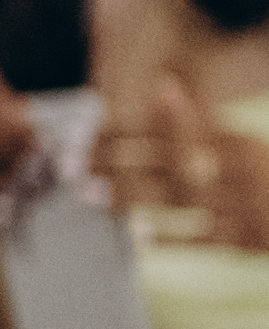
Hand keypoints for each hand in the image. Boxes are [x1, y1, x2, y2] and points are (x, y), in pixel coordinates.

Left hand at [97, 72, 268, 248]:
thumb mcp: (249, 148)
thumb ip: (209, 125)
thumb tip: (165, 87)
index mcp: (242, 141)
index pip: (176, 128)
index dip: (133, 129)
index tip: (91, 130)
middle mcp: (243, 169)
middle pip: (171, 158)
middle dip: (120, 159)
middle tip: (78, 162)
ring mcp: (247, 205)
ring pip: (180, 198)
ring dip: (133, 196)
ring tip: (94, 197)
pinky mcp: (250, 241)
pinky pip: (204, 240)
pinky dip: (171, 239)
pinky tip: (139, 239)